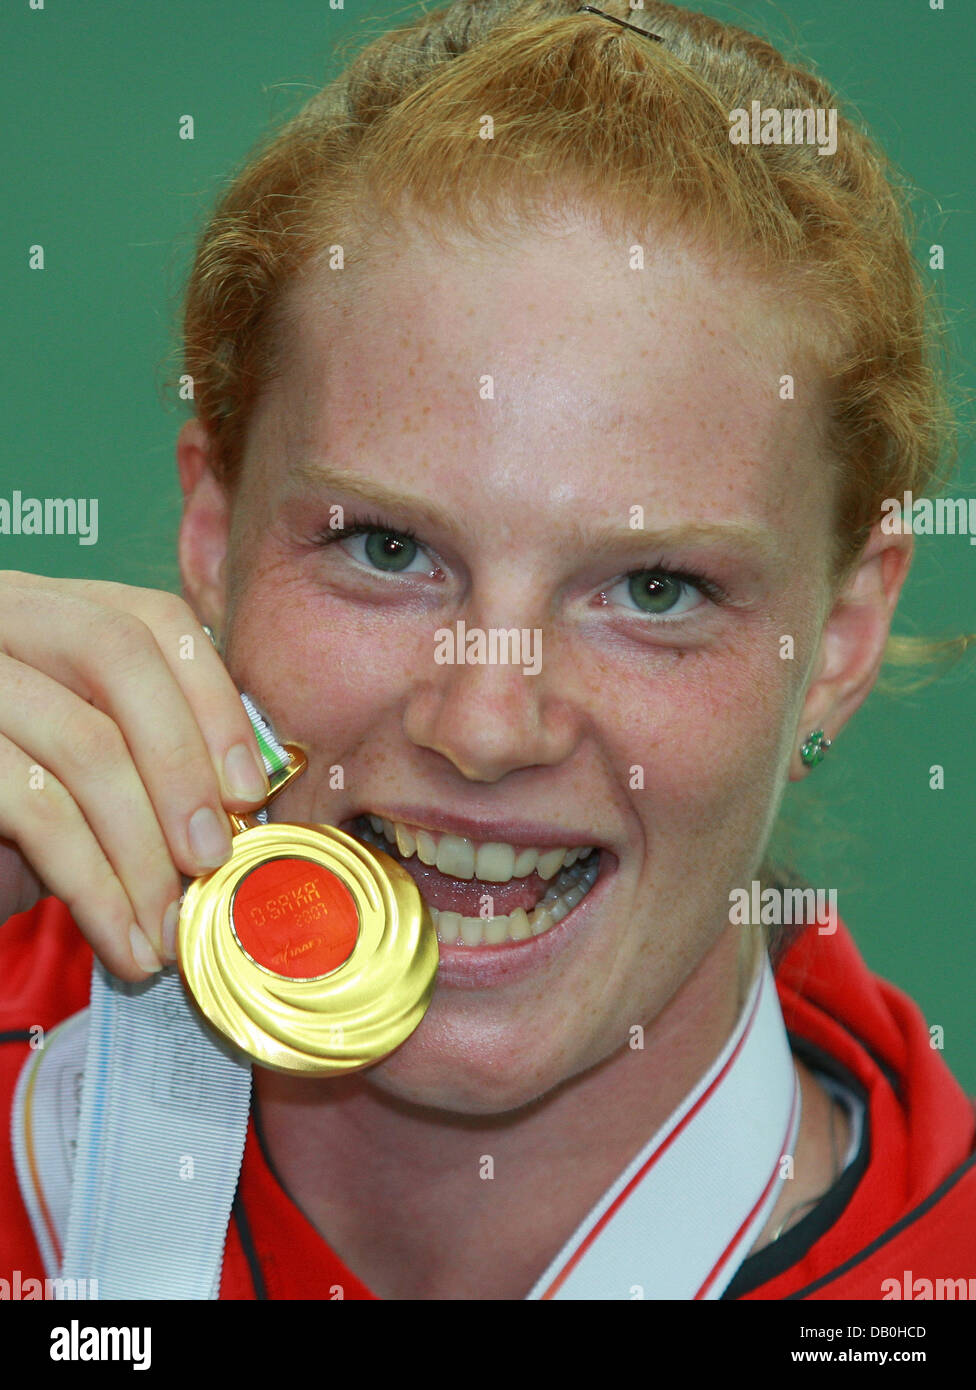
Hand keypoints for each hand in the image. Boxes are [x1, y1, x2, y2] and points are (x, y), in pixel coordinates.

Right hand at [0, 571, 269, 980]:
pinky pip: (37, 813)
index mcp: (46, 608)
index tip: (251, 788)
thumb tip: (250, 792)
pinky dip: (97, 889)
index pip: (151, 617)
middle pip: (117, 657)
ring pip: (83, 744)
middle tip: (215, 859)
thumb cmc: (14, 817)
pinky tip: (125, 941)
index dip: (213, 698)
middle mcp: (0, 620)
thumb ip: (153, 749)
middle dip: (183, 764)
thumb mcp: (89, 762)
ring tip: (171, 926)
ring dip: (144, 852)